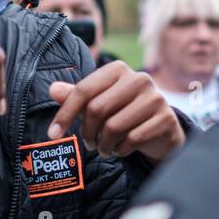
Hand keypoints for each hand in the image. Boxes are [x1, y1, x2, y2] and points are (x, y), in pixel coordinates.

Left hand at [46, 61, 184, 163]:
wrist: (161, 130)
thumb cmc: (123, 113)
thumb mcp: (98, 103)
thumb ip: (76, 97)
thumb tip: (53, 89)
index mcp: (118, 69)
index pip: (83, 90)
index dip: (65, 114)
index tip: (53, 135)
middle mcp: (139, 78)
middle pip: (97, 109)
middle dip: (88, 133)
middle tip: (89, 143)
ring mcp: (155, 98)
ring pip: (114, 127)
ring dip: (104, 145)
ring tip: (105, 148)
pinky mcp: (166, 118)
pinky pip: (132, 139)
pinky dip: (121, 150)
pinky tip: (121, 149)